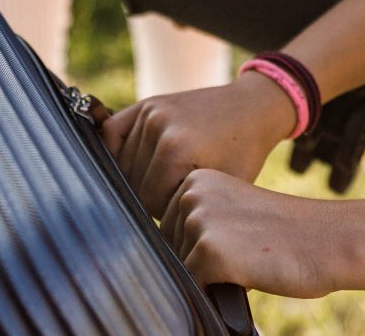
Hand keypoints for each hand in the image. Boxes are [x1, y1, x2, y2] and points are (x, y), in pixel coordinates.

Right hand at [101, 74, 293, 215]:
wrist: (251, 109)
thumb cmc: (242, 156)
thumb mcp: (224, 189)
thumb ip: (192, 214)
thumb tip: (175, 260)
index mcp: (178, 150)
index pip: (149, 202)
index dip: (167, 213)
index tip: (186, 209)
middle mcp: (159, 126)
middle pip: (133, 182)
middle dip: (153, 196)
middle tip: (177, 195)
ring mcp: (151, 111)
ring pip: (122, 162)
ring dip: (139, 176)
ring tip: (166, 180)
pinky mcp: (147, 103)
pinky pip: (112, 132)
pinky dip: (118, 150)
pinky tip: (139, 163)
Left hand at [163, 168, 339, 298]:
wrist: (328, 240)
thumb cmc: (284, 232)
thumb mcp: (232, 210)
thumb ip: (199, 220)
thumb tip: (164, 251)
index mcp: (197, 178)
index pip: (171, 228)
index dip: (201, 246)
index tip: (235, 240)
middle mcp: (192, 193)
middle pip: (172, 248)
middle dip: (201, 261)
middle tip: (244, 253)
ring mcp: (199, 220)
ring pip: (182, 268)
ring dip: (210, 275)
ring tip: (246, 261)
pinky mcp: (209, 251)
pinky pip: (195, 287)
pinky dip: (216, 291)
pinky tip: (245, 274)